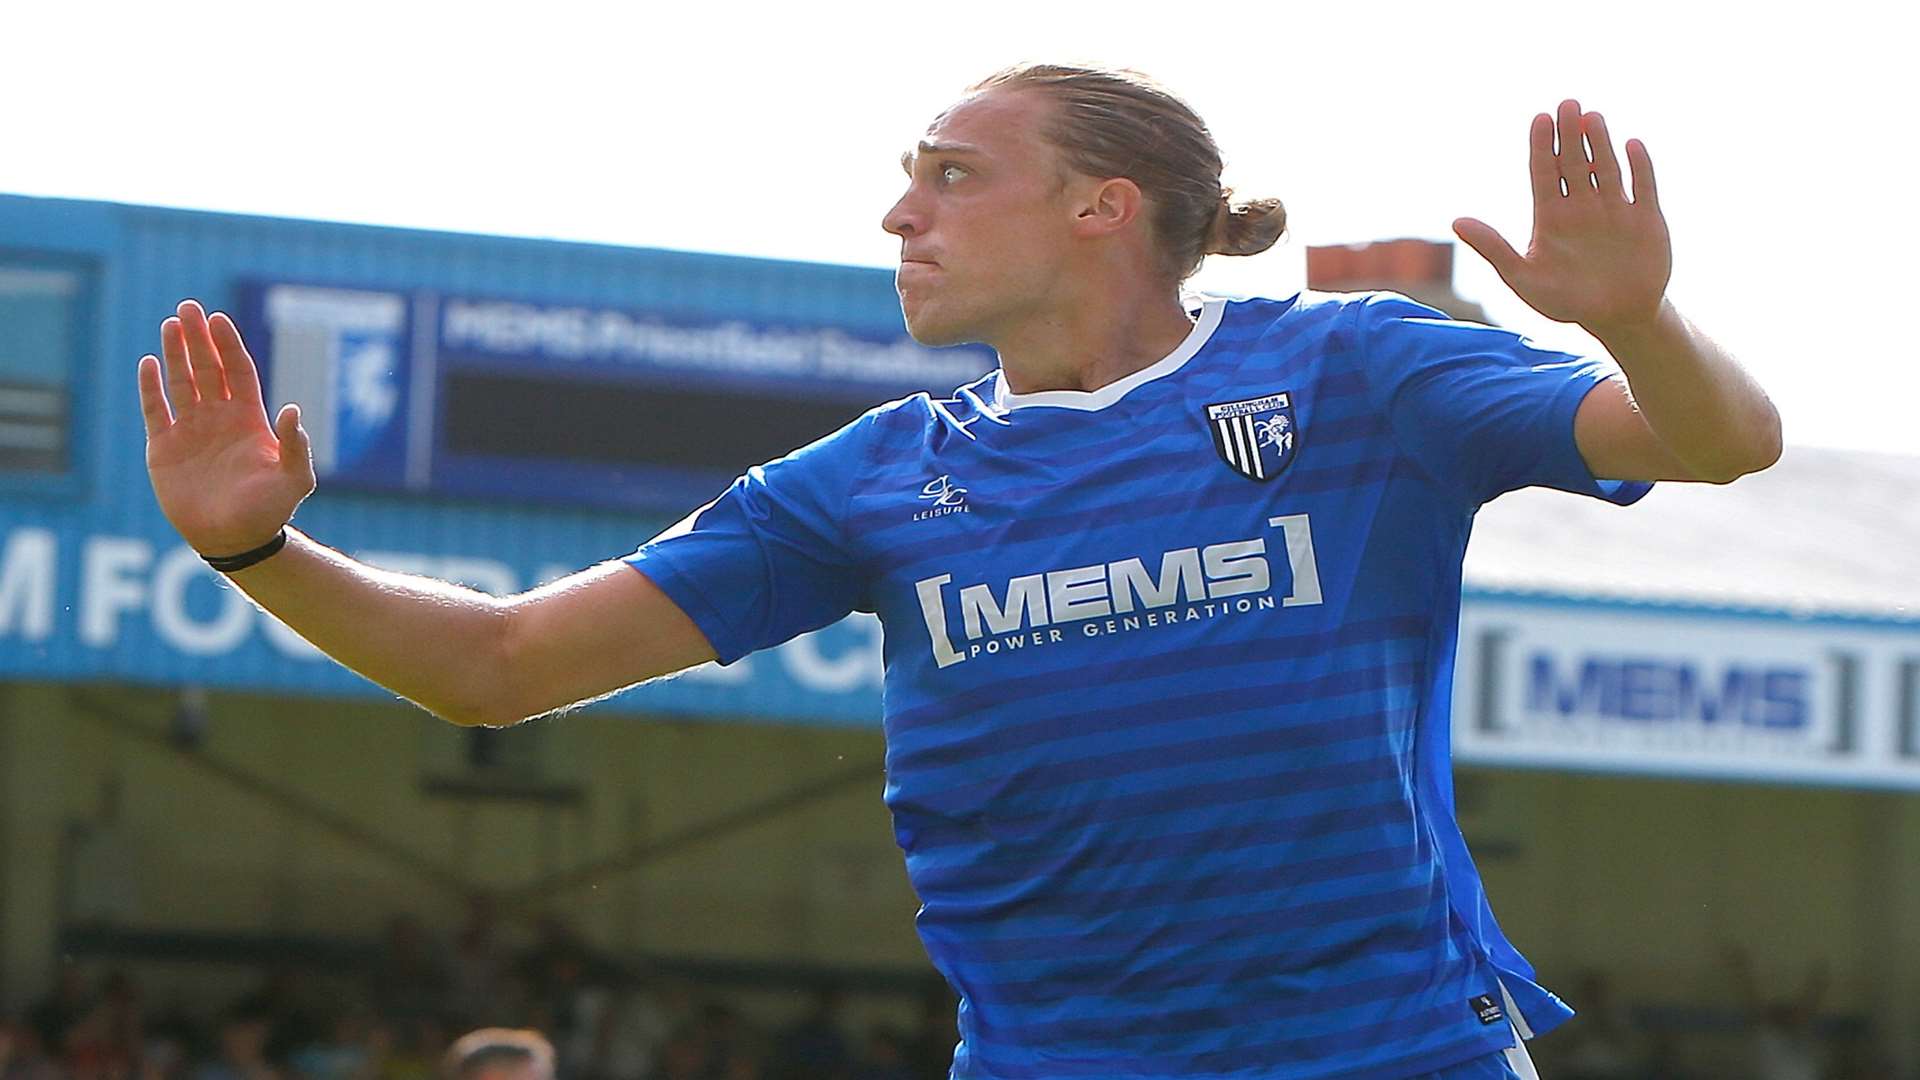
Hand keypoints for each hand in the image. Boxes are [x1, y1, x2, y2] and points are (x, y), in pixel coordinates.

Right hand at [138, 300, 315, 554]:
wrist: (235, 539)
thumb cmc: (269, 510)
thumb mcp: (295, 480)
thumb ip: (296, 447)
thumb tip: (292, 410)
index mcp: (249, 420)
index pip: (238, 372)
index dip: (228, 345)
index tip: (219, 319)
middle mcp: (219, 418)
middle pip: (208, 368)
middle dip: (199, 338)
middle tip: (189, 307)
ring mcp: (191, 430)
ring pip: (181, 382)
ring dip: (175, 353)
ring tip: (171, 324)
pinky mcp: (164, 447)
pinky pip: (155, 410)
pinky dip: (150, 388)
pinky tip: (147, 363)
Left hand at [1453, 99, 1671, 336]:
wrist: (1616, 318)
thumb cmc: (1565, 300)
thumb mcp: (1522, 277)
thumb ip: (1492, 247)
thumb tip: (1455, 220)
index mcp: (1551, 217)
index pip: (1544, 172)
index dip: (1542, 146)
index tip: (1539, 119)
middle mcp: (1582, 206)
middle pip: (1575, 162)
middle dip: (1570, 134)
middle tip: (1566, 104)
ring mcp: (1615, 210)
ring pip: (1606, 168)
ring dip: (1600, 143)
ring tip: (1592, 117)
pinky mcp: (1646, 219)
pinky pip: (1643, 186)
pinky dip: (1640, 167)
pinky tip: (1632, 144)